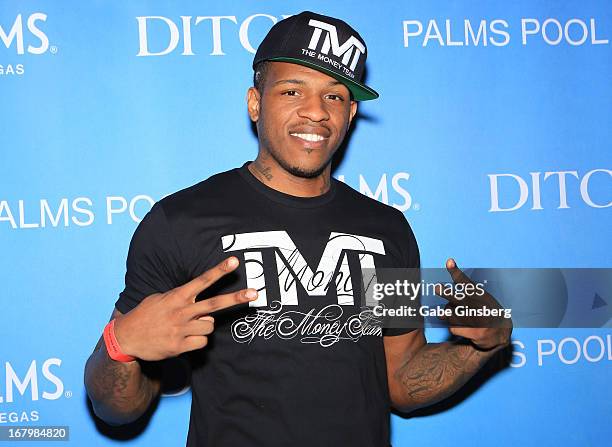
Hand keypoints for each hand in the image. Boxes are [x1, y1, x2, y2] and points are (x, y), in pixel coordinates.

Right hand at [113, 256, 256, 360]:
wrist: (126, 338)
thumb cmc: (147, 315)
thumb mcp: (161, 298)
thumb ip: (181, 296)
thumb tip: (200, 299)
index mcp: (177, 296)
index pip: (202, 280)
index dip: (219, 270)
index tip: (234, 261)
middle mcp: (181, 311)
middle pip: (214, 304)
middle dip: (236, 298)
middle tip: (255, 293)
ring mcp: (181, 329)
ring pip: (209, 327)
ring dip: (204, 327)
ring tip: (187, 327)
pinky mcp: (179, 346)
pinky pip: (202, 343)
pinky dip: (197, 341)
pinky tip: (183, 339)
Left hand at [436, 258, 511, 350]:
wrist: (499, 334)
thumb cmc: (484, 313)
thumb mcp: (476, 301)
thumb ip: (456, 302)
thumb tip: (439, 312)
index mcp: (479, 295)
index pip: (465, 282)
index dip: (456, 272)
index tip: (449, 261)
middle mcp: (478, 306)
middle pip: (458, 298)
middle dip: (446, 293)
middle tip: (437, 287)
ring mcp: (477, 320)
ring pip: (450, 314)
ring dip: (449, 315)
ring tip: (460, 316)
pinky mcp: (475, 332)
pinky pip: (453, 328)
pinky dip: (455, 328)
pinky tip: (465, 329)